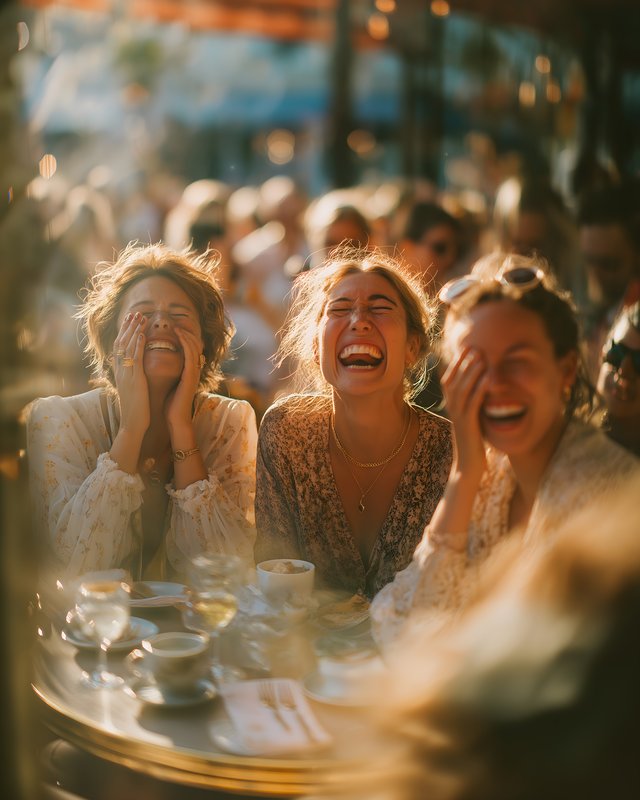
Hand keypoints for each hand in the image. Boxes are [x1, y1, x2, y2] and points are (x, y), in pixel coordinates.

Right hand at [112, 312, 149, 436]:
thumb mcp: (132, 388)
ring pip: (127, 347)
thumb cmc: (136, 408)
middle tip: (135, 312)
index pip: (119, 347)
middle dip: (128, 327)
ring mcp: (126, 374)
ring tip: (141, 317)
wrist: (133, 423)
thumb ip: (132, 376)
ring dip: (134, 330)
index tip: (130, 320)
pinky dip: (138, 345)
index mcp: (120, 372)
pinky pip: (135, 359)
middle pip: (121, 342)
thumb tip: (135, 367)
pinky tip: (143, 334)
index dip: (124, 332)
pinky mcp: (135, 380)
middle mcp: (120, 371)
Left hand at [164, 327, 202, 433]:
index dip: (184, 338)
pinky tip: (178, 336)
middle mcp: (194, 370)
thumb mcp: (170, 384)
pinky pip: (190, 355)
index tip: (174, 328)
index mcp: (189, 372)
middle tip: (176, 323)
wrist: (176, 420)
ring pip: (194, 348)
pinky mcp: (191, 376)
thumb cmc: (170, 404)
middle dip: (187, 333)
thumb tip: (161, 364)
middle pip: (194, 346)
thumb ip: (171, 373)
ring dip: (186, 335)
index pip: (190, 349)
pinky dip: (186, 343)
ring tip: (177, 326)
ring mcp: (194, 373)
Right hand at [441, 346, 487, 483]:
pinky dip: (480, 390)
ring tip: (481, 358)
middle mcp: (452, 409)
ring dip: (472, 372)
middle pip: (455, 380)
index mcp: (452, 406)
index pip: (450, 379)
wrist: (468, 467)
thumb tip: (482, 388)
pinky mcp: (468, 425)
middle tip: (475, 348)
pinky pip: (473, 403)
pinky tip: (488, 380)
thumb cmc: (473, 443)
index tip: (468, 348)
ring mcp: (459, 417)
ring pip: (463, 389)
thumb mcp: (472, 420)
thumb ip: (473, 404)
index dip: (457, 363)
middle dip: (464, 363)